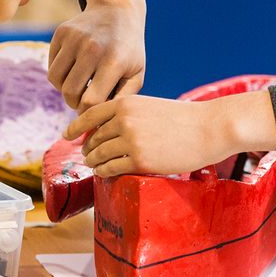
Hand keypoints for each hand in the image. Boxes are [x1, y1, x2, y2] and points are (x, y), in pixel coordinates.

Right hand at [49, 0, 145, 111]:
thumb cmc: (129, 49)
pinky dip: (60, 74)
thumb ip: (121, 99)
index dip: (89, 115)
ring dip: (65, 90)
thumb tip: (100, 124)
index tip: (93, 117)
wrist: (117, 10)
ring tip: (79, 88)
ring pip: (56, 80)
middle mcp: (92, 48)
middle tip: (84, 102)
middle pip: (70, 93)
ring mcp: (74, 38)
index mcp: (113, 61)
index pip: (90, 102)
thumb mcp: (136, 73)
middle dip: (75, 104)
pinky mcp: (61, 32)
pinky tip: (74, 71)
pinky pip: (51, 66)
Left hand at [63, 91, 275, 176]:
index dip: (75, 127)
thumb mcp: (150, 106)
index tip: (67, 136)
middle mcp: (123, 120)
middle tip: (87, 156)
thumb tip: (106, 129)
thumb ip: (127, 114)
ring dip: (93, 162)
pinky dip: (104, 172)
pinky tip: (105, 173)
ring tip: (94, 166)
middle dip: (88, 148)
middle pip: (93, 138)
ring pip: (99, 155)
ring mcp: (130, 141)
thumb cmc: (183, 118)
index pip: (89, 114)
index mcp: (125, 103)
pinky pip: (111, 169)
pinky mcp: (139, 161)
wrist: (208, 128)